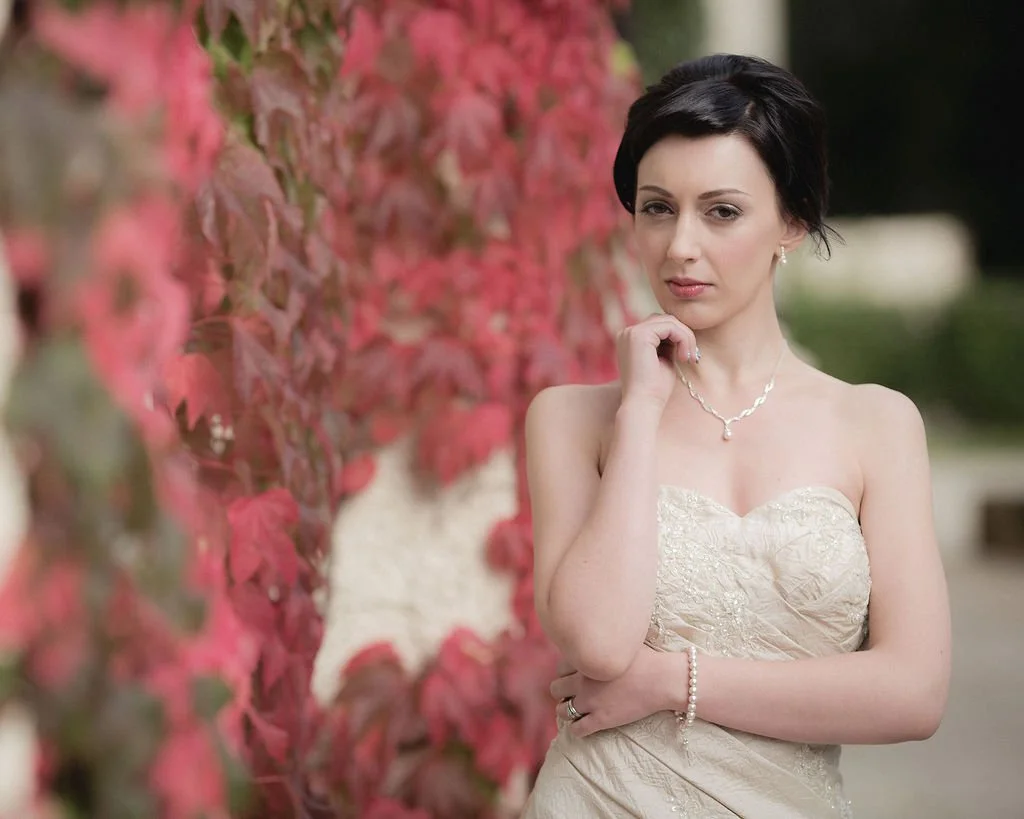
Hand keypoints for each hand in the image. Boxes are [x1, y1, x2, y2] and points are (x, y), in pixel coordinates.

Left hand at [549, 646, 676, 737]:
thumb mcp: (622, 642)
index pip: (560, 667)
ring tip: (573, 711)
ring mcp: (591, 702)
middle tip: (570, 694)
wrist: (662, 679)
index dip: (565, 672)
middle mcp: (583, 681)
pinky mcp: (602, 719)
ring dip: (565, 711)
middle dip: (561, 691)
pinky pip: (578, 729)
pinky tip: (581, 727)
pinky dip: (576, 729)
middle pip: (556, 688)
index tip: (572, 675)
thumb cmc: (647, 658)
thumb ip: (606, 642)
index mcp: (587, 660)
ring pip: (563, 711)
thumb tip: (602, 633)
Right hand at [616, 314, 697, 408]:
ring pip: (669, 321)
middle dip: (683, 335)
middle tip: (692, 356)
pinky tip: (683, 357)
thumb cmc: (654, 389)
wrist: (643, 404)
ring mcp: (631, 332)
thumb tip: (682, 329)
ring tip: (689, 357)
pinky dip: (683, 338)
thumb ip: (668, 343)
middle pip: (664, 320)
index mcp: (630, 339)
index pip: (659, 326)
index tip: (688, 357)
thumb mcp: (663, 360)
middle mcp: (627, 333)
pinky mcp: (639, 335)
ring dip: (685, 337)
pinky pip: (670, 326)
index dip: (678, 337)